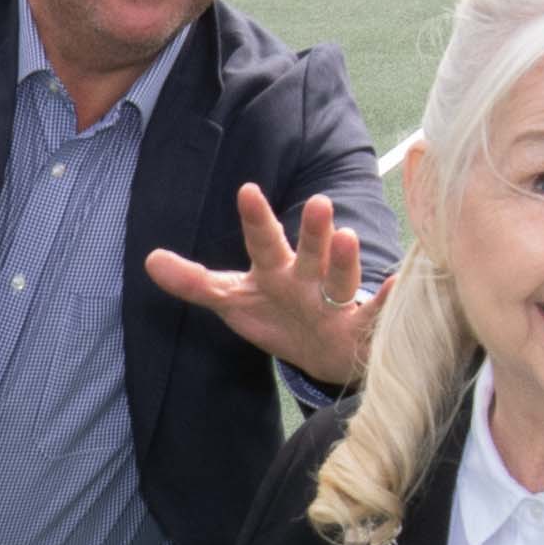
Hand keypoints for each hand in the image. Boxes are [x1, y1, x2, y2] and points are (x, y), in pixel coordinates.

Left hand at [143, 182, 381, 385]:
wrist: (326, 353)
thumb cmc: (279, 317)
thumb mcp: (233, 301)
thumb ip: (194, 282)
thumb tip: (148, 260)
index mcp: (276, 270)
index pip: (263, 241)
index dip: (255, 219)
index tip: (247, 190)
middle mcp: (308, 278)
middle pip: (309, 252)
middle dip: (312, 231)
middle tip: (317, 203)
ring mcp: (335, 301)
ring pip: (340, 280)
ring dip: (344, 260)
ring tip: (346, 238)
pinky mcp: (359, 328)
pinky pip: (373, 315)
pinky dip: (386, 301)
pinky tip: (395, 285)